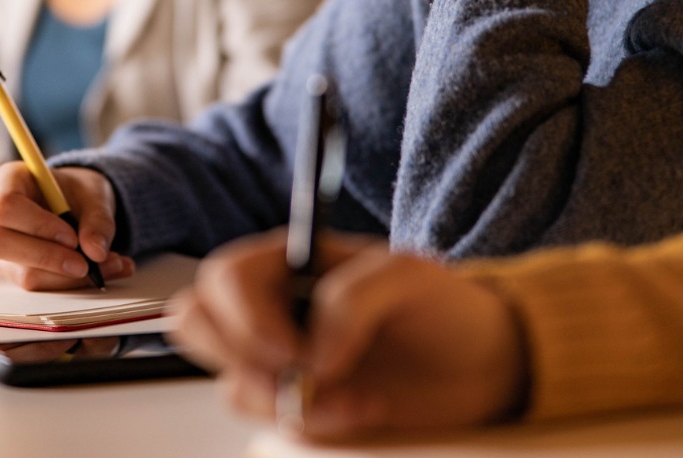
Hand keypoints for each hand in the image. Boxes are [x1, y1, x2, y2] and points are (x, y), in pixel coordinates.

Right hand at [0, 162, 134, 289]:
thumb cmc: (76, 191)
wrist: (74, 203)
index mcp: (6, 180)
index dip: (37, 226)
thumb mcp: (93, 194)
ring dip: (67, 277)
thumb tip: (96, 252)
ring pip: (21, 271)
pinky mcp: (10, 268)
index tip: (72, 237)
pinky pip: (35, 283)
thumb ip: (98, 220)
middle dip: (46, 258)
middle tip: (86, 264)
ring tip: (109, 266)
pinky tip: (100, 272)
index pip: (5, 206)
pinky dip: (69, 282)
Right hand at [172, 229, 527, 439]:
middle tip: (300, 373)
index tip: (296, 349)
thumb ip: (353, 297)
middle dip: (241, 358)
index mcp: (288, 261)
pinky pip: (268, 419)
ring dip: (280, 397)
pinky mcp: (298, 402)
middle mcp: (273, 307)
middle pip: (197, 322)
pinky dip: (308, 422)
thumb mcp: (410, 275)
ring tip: (345, 396)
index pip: (224, 277)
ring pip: (228, 380)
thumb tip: (314, 348)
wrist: (486, 366)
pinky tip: (357, 410)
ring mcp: (281, 358)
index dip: (246, 318)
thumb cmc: (447, 307)